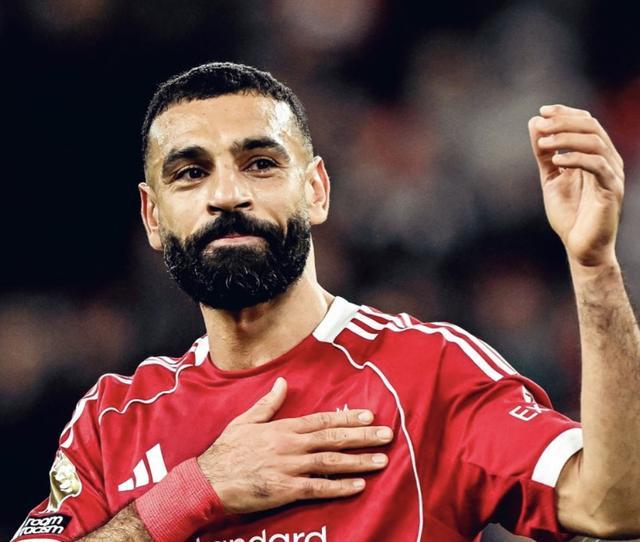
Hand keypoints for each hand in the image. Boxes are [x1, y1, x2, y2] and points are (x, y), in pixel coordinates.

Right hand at [197, 377, 392, 513]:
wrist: (208, 480)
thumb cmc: (227, 450)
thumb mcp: (245, 420)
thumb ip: (268, 403)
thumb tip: (282, 383)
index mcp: (283, 428)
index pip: (322, 421)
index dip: (347, 418)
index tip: (369, 415)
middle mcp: (291, 446)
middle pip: (333, 439)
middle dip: (362, 436)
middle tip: (387, 435)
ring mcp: (290, 468)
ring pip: (331, 463)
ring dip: (358, 461)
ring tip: (381, 460)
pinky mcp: (286, 490)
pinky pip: (318, 489)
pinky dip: (339, 488)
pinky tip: (359, 486)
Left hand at [528, 104, 624, 267]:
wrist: (580, 246)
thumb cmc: (569, 214)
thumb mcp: (551, 178)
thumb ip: (544, 153)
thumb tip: (534, 124)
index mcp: (595, 155)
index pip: (586, 122)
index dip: (565, 113)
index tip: (542, 112)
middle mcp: (608, 160)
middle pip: (591, 126)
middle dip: (564, 121)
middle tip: (541, 125)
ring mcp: (612, 174)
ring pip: (595, 142)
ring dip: (567, 138)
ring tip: (543, 144)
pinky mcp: (611, 190)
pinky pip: (598, 166)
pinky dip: (576, 159)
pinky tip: (556, 161)